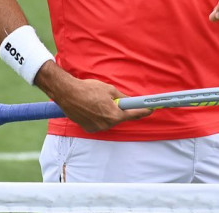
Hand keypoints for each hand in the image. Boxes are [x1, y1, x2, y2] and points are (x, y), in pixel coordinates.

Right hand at [33, 62, 151, 131]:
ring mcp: (97, 128)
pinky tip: (92, 108)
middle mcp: (107, 124)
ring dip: (108, 113)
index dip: (143, 111)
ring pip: (109, 120)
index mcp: (114, 115)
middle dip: (120, 109)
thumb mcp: (109, 89)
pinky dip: (99, 116)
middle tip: (114, 99)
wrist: (68, 93)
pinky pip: (99, 123)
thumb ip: (122, 97)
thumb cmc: (88, 89)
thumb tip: (130, 101)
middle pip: (120, 118)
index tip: (151, 109)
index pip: (133, 114)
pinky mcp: (89, 128)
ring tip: (98, 101)